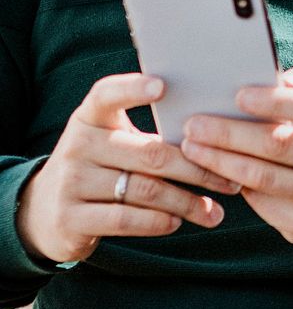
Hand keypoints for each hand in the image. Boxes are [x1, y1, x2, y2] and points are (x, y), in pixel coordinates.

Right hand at [16, 74, 241, 263]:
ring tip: (215, 212)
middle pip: (151, 154)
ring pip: (144, 190)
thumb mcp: (114, 142)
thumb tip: (216, 137)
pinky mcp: (70, 217)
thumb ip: (151, 135)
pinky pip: (124, 219)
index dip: (133, 88)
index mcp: (91, 117)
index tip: (163, 86)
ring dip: (186, 202)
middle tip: (230, 182)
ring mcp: (71, 182)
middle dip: (198, 170)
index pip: (107, 94)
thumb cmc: (102, 167)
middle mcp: (78, 144)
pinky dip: (157, 222)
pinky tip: (178, 222)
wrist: (45, 210)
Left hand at [180, 59, 292, 247]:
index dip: (275, 102)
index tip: (238, 95)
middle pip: (280, 145)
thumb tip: (284, 81)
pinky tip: (210, 169)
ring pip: (263, 177)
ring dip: (220, 160)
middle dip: (231, 133)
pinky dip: (231, 183)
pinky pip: (261, 202)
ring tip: (191, 145)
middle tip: (194, 124)